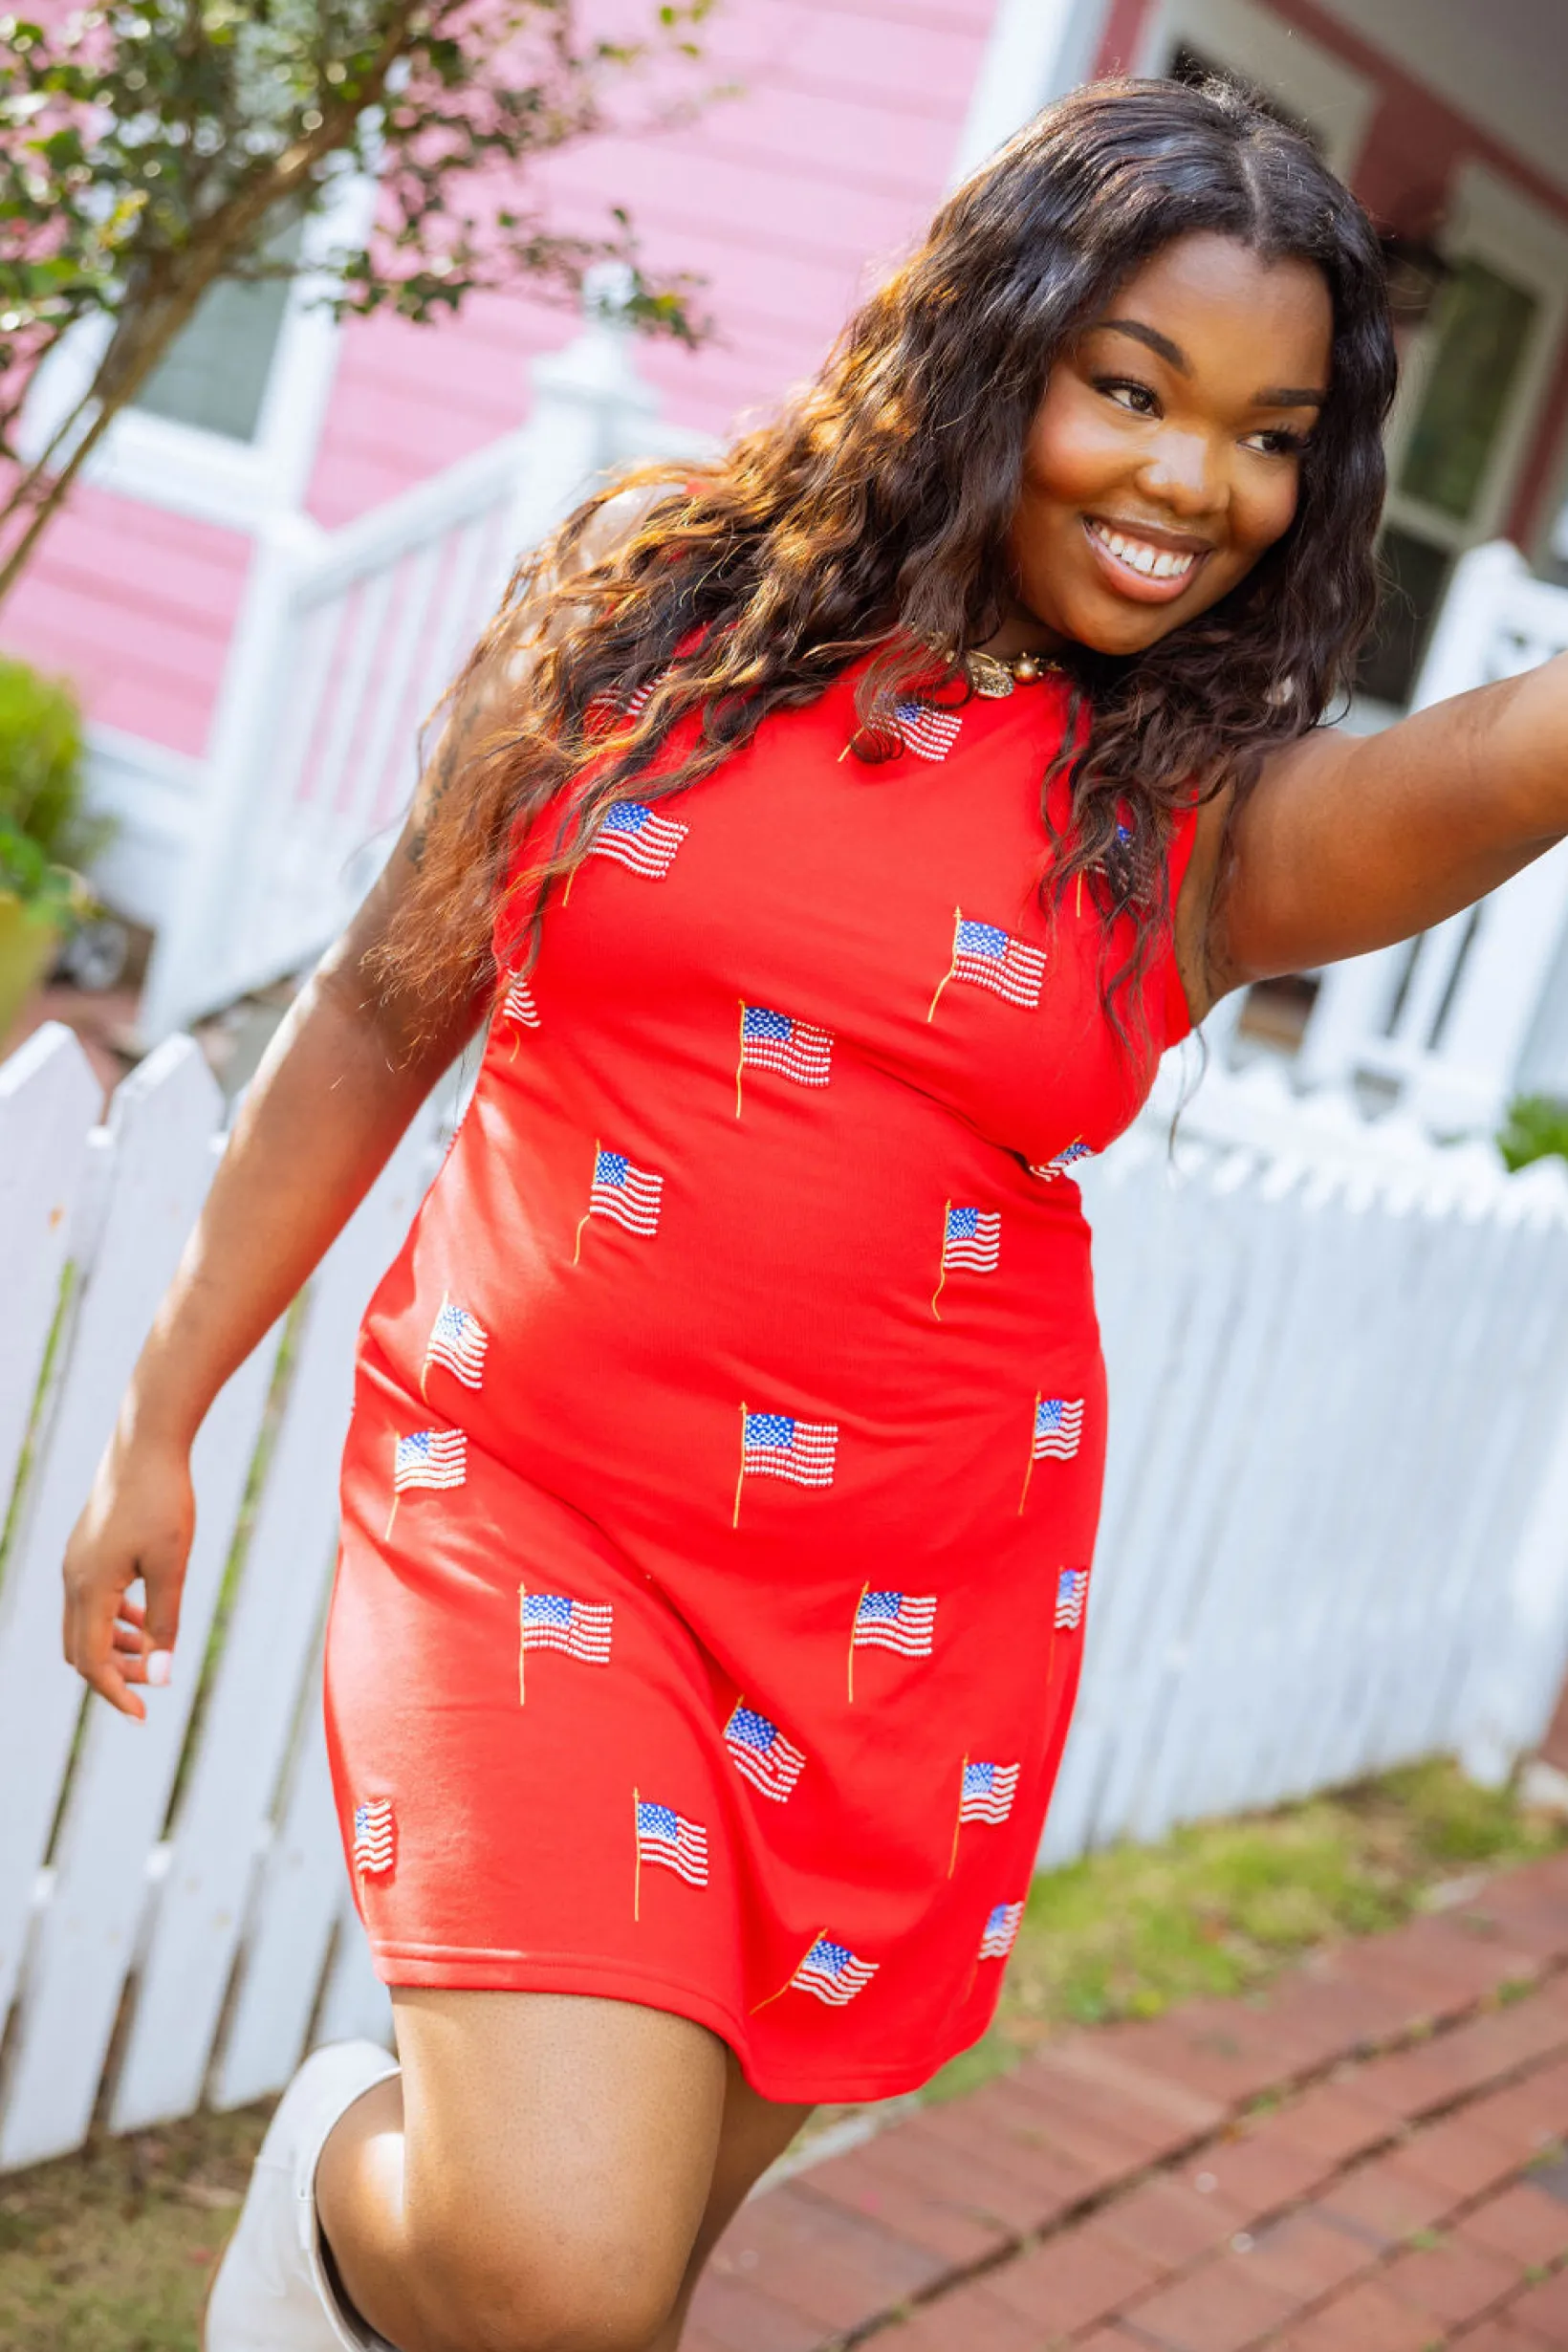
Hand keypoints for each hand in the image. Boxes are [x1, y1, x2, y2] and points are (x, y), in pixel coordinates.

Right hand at [62, 1426, 194, 1720]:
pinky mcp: (86, 1548)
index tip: (144, 1715)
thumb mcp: (172, 1565)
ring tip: (154, 1654)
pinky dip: (113, 1618)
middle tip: (156, 1681)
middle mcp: (72, 1578)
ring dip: (114, 1646)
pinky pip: (90, 1599)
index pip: (91, 1661)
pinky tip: (145, 1616)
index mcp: (89, 1588)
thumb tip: (163, 1675)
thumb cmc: (163, 1501)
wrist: (146, 1443)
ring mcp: (75, 1562)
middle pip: (79, 1649)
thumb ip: (165, 1621)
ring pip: (83, 1624)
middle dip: (114, 1672)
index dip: (116, 1692)